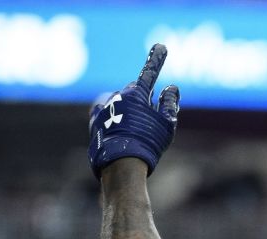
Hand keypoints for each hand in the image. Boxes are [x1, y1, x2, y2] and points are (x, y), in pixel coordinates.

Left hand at [88, 44, 179, 179]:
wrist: (120, 165)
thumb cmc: (148, 144)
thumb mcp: (166, 125)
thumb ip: (169, 105)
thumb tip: (172, 89)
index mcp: (136, 95)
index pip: (149, 73)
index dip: (157, 60)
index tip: (161, 47)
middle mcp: (117, 97)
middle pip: (133, 91)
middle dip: (142, 99)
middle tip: (151, 117)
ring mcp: (103, 109)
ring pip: (119, 104)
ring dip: (127, 112)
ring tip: (135, 134)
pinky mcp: (94, 122)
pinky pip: (105, 115)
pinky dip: (113, 120)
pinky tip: (119, 133)